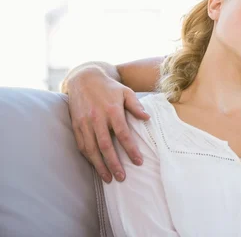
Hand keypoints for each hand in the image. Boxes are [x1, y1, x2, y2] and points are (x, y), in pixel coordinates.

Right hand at [65, 67, 149, 182]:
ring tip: (108, 178)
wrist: (84, 78)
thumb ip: (136, 105)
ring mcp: (84, 123)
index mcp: (112, 110)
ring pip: (91, 149)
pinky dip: (88, 158)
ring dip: (99, 165)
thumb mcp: (126, 91)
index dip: (130, 149)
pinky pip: (81, 145)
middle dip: (114, 163)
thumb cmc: (109, 87)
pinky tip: (95, 166)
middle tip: (122, 177)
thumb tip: (147, 118)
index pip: (123, 134)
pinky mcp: (76, 125)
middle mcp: (97, 118)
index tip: (138, 161)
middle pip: (105, 146)